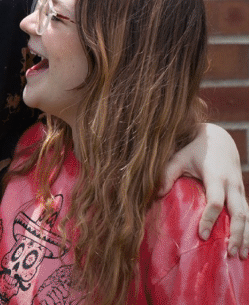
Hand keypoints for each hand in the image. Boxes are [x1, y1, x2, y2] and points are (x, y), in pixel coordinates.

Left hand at [160, 123, 247, 257]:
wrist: (220, 140)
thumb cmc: (194, 151)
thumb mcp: (179, 157)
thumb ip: (167, 173)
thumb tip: (157, 194)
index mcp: (216, 177)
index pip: (216, 202)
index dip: (209, 219)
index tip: (202, 236)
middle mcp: (232, 185)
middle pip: (239, 213)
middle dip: (236, 234)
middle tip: (229, 253)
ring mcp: (240, 191)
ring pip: (248, 217)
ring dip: (246, 237)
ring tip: (241, 256)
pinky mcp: (242, 195)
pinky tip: (245, 247)